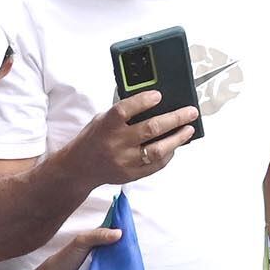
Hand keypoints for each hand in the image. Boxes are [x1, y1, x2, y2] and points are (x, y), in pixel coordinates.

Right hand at [67, 90, 200, 186]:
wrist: (79, 167)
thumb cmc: (94, 138)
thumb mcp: (102, 119)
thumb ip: (123, 113)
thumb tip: (154, 103)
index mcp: (106, 126)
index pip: (125, 110)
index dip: (143, 101)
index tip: (159, 95)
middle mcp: (116, 143)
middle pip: (150, 129)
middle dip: (175, 119)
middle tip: (191, 112)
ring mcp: (125, 161)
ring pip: (158, 150)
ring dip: (177, 139)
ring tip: (189, 130)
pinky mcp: (131, 174)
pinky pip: (156, 165)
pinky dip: (168, 155)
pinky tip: (175, 146)